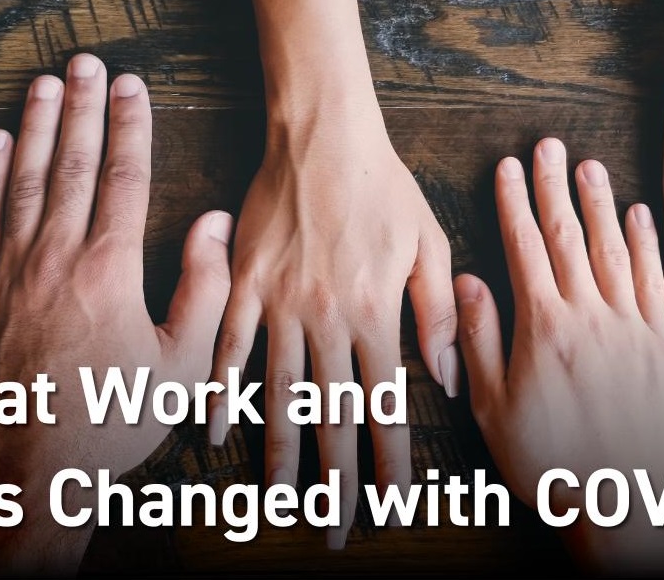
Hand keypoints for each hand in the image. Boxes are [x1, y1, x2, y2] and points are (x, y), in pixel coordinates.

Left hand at [0, 57, 232, 573]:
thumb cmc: (111, 422)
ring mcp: (5, 273)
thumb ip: (204, 289)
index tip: (132, 84)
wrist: (27, 470)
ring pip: (20, 181)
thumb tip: (213, 224)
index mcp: (108, 271)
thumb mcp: (180, 364)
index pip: (122, 178)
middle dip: (81, 107)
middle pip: (69, 164)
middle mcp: (53, 259)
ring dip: (33, 126)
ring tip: (43, 81)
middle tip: (86, 60)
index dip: (130, 125)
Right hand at [206, 95, 455, 548]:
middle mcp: (328, 318)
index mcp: (376, 313)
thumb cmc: (384, 186)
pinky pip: (229, 348)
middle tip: (334, 529)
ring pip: (279, 393)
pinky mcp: (245, 284)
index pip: (386, 405)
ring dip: (279, 452)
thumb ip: (438, 314)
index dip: (389, 461)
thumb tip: (450, 379)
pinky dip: (219, 392)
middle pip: (332, 414)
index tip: (392, 505)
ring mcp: (280, 303)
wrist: (323, 134)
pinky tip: (213, 432)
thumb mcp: (429, 243)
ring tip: (279, 501)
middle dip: (336, 479)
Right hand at [457, 138, 663, 574]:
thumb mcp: (494, 407)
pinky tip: (640, 216)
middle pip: (569, 238)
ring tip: (589, 166)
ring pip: (614, 251)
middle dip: (554, 188)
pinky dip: (647, 245)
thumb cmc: (548, 463)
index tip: (508, 167)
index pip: (526, 249)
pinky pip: (656, 283)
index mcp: (545, 329)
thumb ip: (480, 340)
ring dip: (600, 204)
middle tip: (549, 145)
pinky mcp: (660, 349)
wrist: (621, 505)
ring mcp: (632, 330)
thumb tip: (467, 282)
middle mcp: (591, 318)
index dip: (514, 204)